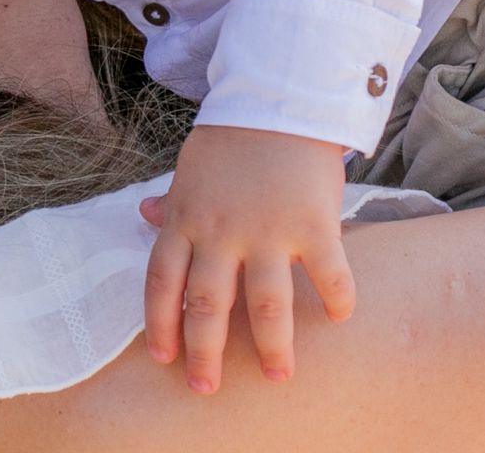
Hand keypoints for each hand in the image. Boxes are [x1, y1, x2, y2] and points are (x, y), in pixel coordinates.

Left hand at [139, 125, 355, 393]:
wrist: (281, 98)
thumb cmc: (234, 136)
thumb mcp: (191, 168)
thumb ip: (173, 199)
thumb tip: (144, 214)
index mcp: (186, 219)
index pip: (161, 283)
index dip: (159, 324)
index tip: (164, 358)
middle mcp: (221, 233)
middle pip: (206, 306)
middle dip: (205, 353)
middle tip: (207, 386)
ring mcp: (268, 231)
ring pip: (264, 306)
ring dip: (271, 347)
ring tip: (279, 375)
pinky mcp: (313, 224)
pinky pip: (328, 274)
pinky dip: (336, 299)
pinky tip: (339, 317)